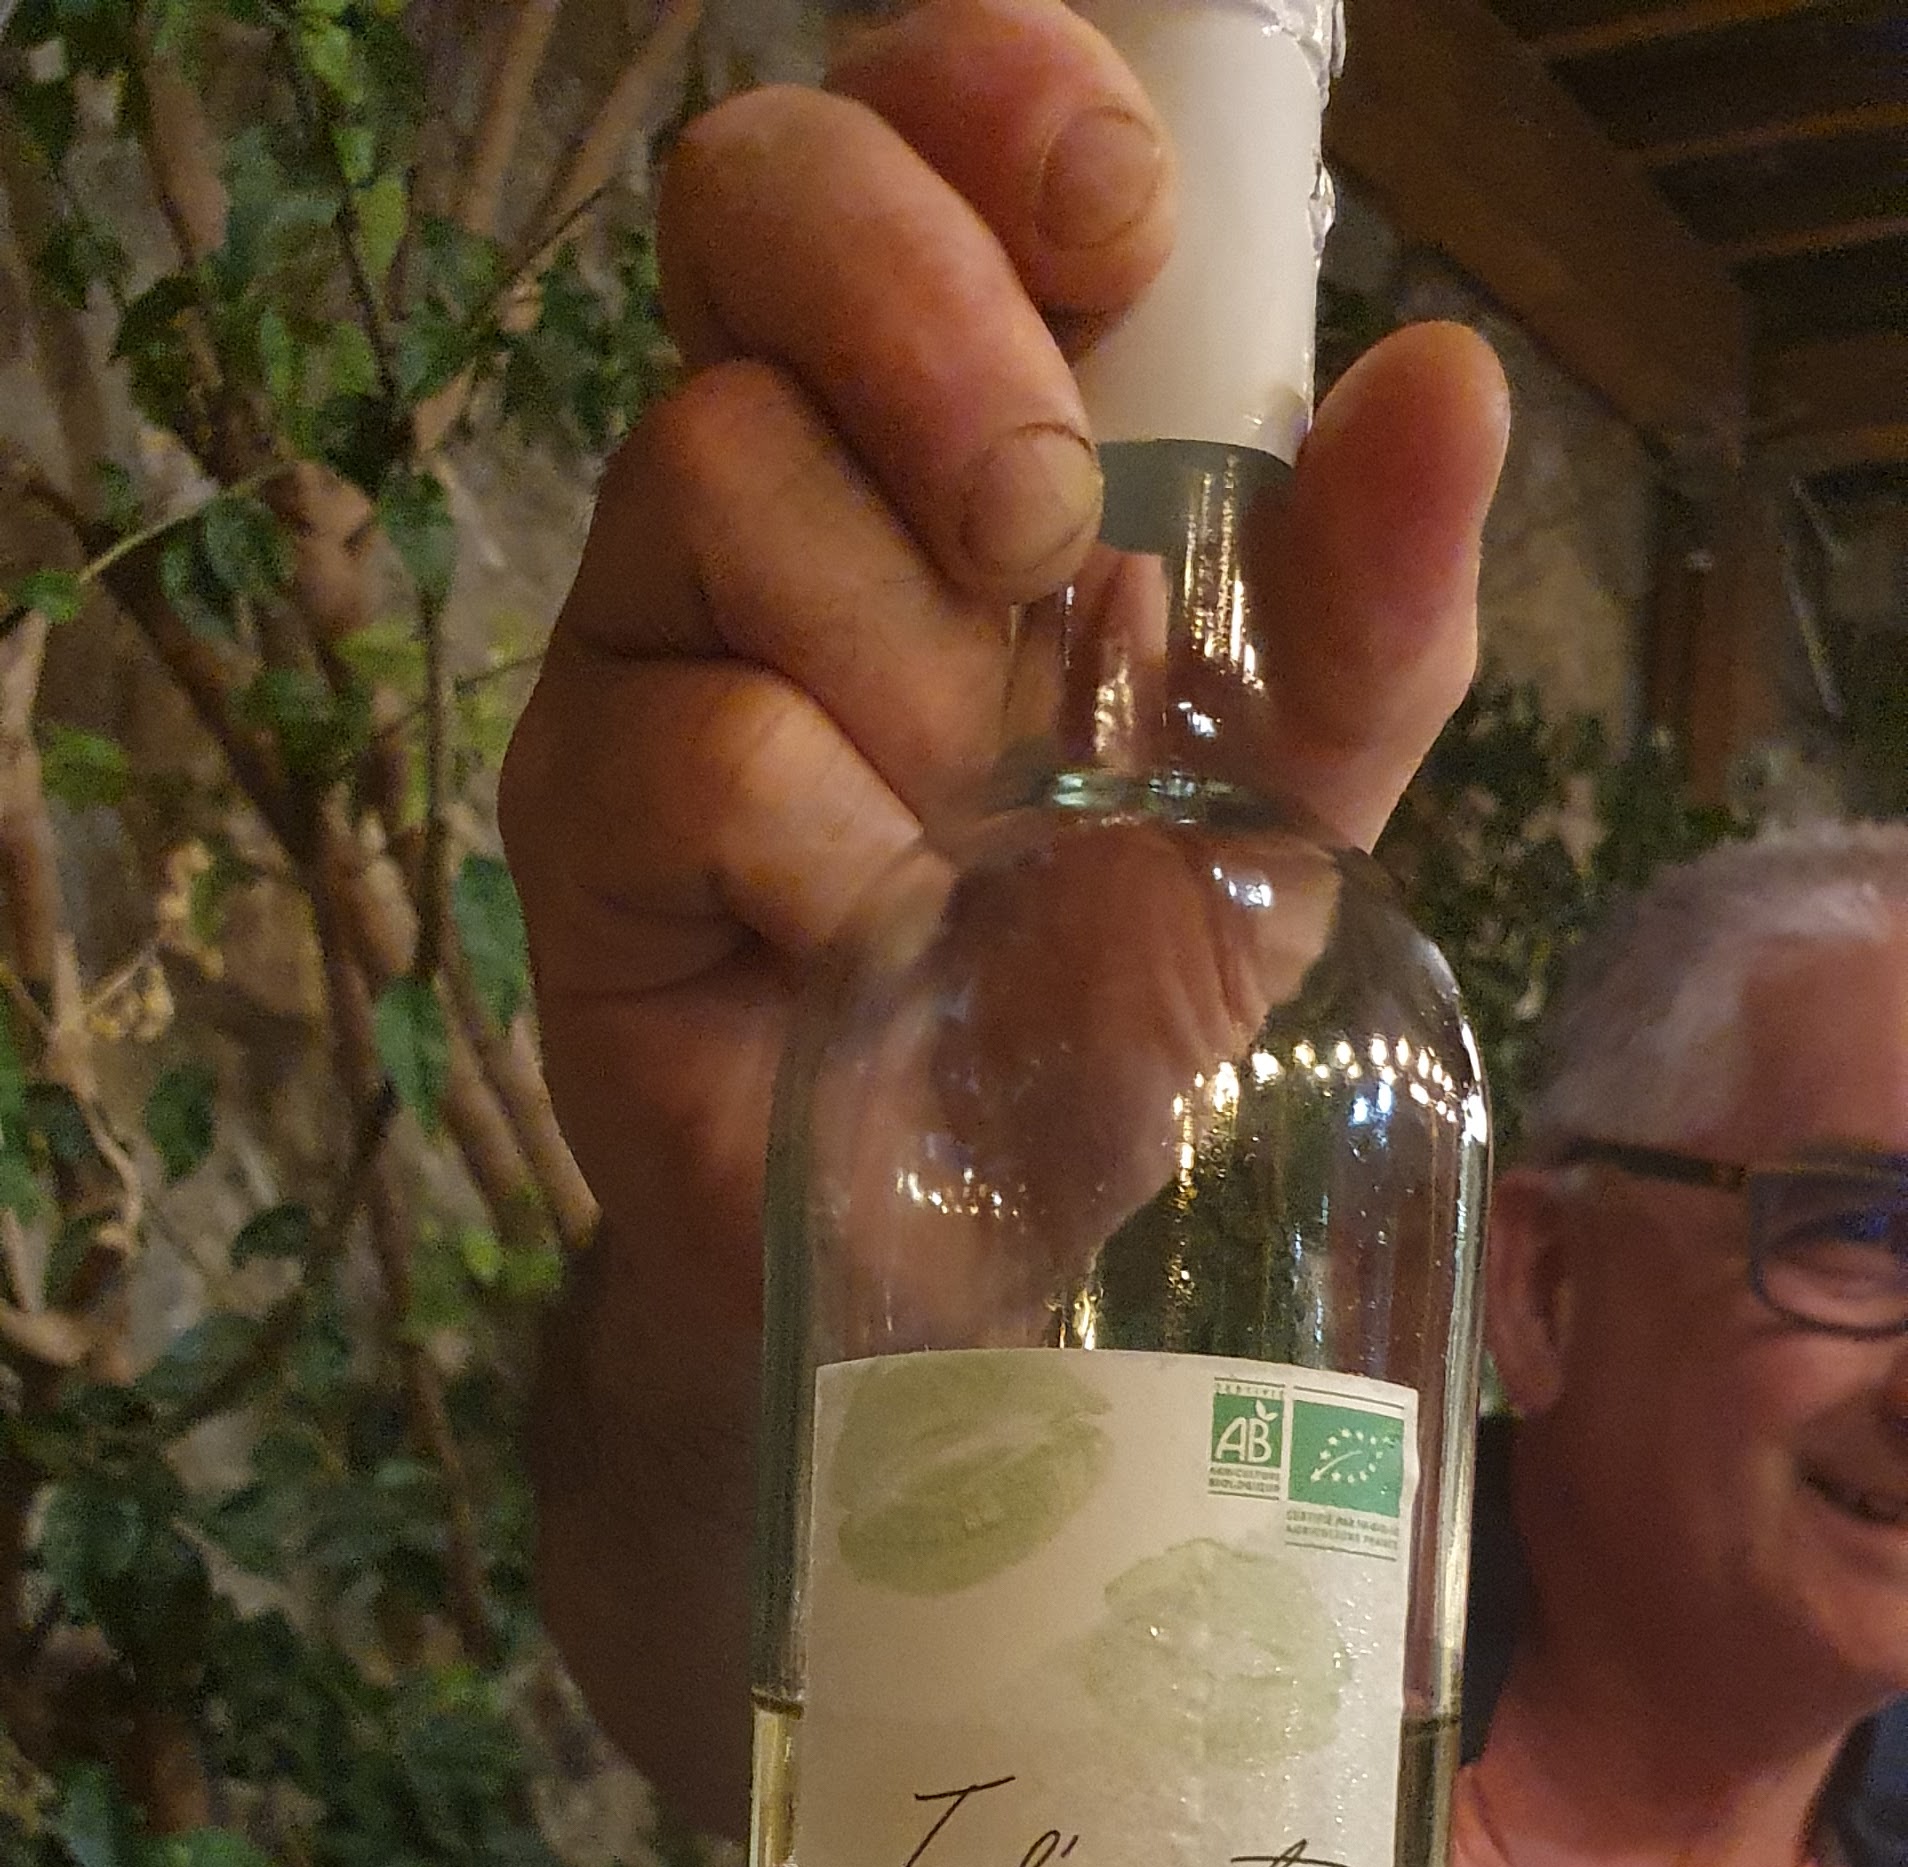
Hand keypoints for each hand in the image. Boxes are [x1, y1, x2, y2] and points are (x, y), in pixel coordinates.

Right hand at [500, 0, 1508, 1814]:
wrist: (959, 1263)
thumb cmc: (1092, 998)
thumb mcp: (1288, 806)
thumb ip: (1368, 614)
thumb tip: (1446, 386)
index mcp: (934, 420)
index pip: (898, 122)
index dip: (984, 99)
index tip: (1119, 234)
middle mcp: (769, 484)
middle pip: (750, 197)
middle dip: (931, 322)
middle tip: (1046, 533)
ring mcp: (645, 642)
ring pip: (715, 469)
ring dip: (907, 660)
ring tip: (973, 834)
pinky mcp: (576, 822)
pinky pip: (702, 744)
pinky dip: (838, 850)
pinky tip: (887, 947)